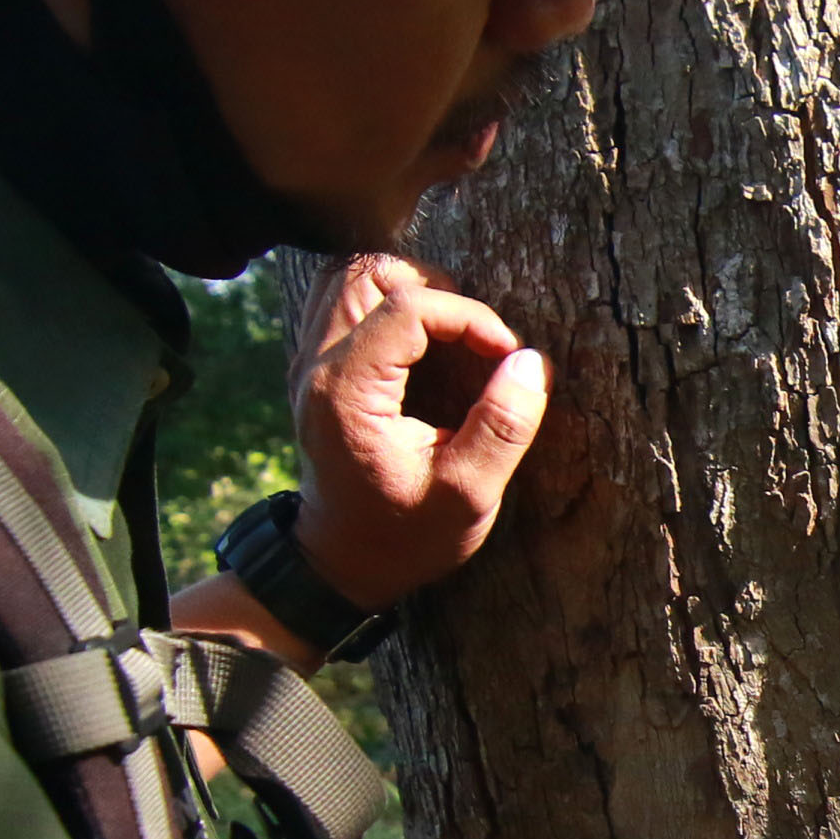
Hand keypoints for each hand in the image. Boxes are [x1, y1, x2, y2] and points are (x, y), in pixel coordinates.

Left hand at [289, 254, 552, 610]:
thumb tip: (531, 362)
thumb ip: (502, 426)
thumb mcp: (467, 494)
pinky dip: (384, 306)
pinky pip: (342, 304)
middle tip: (472, 333)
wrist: (341, 565)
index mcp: (348, 393)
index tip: (504, 355)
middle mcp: (317, 368)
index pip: (408, 306)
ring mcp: (308, 366)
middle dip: (433, 289)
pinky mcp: (315, 371)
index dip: (469, 317)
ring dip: (405, 291)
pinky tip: (420, 345)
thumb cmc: (404, 537)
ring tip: (449, 334)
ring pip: (349, 280)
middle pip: (366, 273)